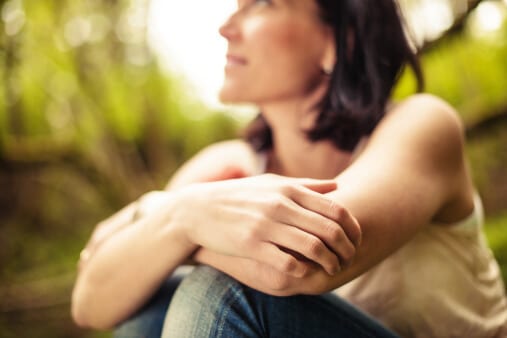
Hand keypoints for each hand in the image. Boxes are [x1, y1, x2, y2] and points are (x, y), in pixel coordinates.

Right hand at [171, 174, 360, 276]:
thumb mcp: (271, 184)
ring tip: (333, 269)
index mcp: (288, 189)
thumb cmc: (239, 196)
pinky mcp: (251, 245)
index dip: (353, 228)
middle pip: (329, 230)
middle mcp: (280, 205)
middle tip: (348, 258)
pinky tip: (305, 271)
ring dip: (330, 263)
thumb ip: (305, 186)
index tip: (356, 240)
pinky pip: (287, 262)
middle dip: (346, 249)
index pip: (335, 208)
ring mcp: (265, 225)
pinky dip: (303, 270)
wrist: (198, 209)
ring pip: (313, 248)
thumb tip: (337, 187)